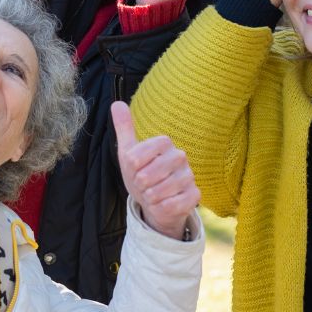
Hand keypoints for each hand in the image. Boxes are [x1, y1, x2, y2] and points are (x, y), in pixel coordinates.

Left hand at [111, 101, 199, 240]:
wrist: (155, 202)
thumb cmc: (142, 174)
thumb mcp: (128, 152)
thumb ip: (124, 128)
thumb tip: (117, 103)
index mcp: (164, 143)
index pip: (136, 156)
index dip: (131, 168)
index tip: (135, 170)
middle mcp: (180, 156)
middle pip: (146, 175)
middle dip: (139, 185)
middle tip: (143, 185)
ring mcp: (189, 176)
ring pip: (159, 191)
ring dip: (150, 197)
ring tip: (152, 194)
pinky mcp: (195, 195)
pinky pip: (172, 205)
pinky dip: (161, 208)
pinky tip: (162, 204)